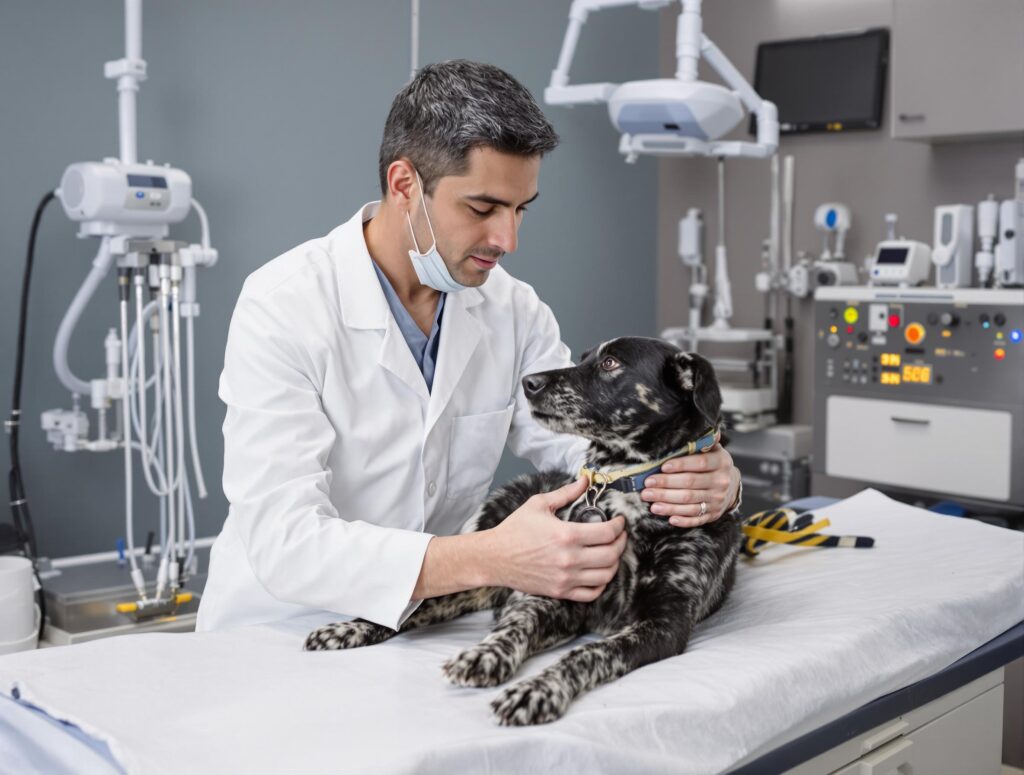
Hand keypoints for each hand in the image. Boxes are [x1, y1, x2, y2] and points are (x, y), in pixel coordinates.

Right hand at [485, 476, 626, 601]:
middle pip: (611, 555)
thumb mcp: (539, 504)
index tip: (620, 521)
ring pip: (605, 575)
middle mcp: (569, 559)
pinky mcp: (560, 592)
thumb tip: (585, 480)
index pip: (607, 533)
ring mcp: (566, 578)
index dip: (620, 526)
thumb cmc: (515, 529)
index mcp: (566, 535)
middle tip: (620, 535)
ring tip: (612, 552)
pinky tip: (599, 572)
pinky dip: (602, 584)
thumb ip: (566, 493)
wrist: (494, 558)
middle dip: (621, 543)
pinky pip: (592, 593)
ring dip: (614, 563)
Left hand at [640, 444, 740, 527]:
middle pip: (690, 485)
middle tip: (647, 485)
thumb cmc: (714, 463)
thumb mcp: (714, 449)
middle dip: (666, 485)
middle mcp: (720, 482)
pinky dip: (682, 520)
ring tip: (650, 501)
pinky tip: (668, 518)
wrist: (732, 485)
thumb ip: (705, 440)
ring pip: (690, 503)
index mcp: (720, 463)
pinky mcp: (712, 514)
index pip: (699, 464)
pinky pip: (696, 519)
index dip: (681, 465)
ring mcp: (717, 500)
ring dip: (668, 503)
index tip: (662, 466)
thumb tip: (702, 425)